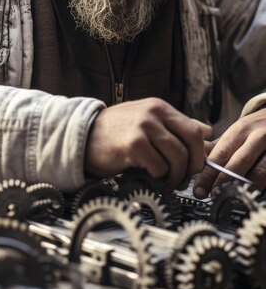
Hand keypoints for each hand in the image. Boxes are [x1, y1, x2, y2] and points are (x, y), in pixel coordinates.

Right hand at [84, 97, 211, 188]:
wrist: (82, 136)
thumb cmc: (115, 132)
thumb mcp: (147, 121)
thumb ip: (175, 126)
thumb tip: (207, 131)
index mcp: (160, 107)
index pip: (195, 130)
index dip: (200, 153)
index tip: (194, 167)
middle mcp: (153, 113)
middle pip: (192, 143)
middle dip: (192, 166)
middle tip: (183, 178)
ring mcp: (143, 127)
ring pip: (178, 157)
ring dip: (175, 175)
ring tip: (165, 181)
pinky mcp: (133, 144)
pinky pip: (158, 166)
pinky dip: (157, 176)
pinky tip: (148, 176)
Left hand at [193, 107, 265, 197]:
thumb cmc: (256, 129)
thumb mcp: (237, 132)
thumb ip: (218, 147)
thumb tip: (195, 162)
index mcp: (241, 129)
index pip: (221, 153)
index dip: (209, 173)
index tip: (199, 189)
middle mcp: (258, 137)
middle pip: (239, 162)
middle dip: (224, 181)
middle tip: (214, 195)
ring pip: (259, 172)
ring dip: (245, 187)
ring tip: (233, 198)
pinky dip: (262, 186)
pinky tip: (252, 193)